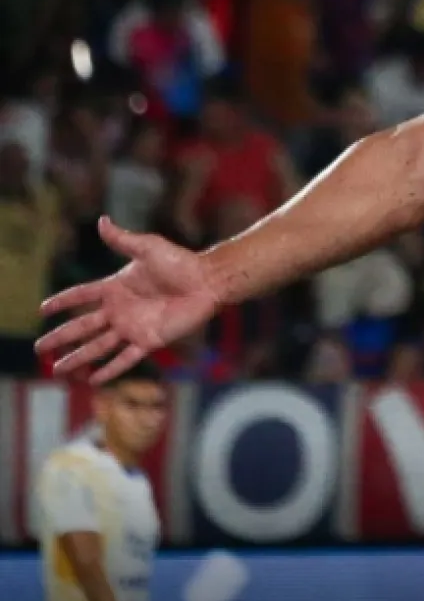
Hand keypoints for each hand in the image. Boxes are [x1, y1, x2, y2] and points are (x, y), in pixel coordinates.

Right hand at [34, 217, 223, 382]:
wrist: (206, 281)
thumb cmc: (180, 262)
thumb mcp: (147, 247)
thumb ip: (122, 239)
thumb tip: (102, 220)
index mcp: (115, 287)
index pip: (81, 296)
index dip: (62, 302)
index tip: (42, 309)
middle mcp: (120, 310)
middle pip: (82, 326)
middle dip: (61, 337)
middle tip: (40, 348)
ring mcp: (132, 327)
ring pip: (97, 346)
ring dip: (78, 358)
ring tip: (57, 370)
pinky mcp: (149, 340)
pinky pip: (125, 358)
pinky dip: (110, 370)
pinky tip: (93, 380)